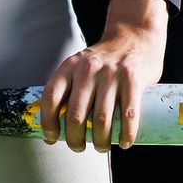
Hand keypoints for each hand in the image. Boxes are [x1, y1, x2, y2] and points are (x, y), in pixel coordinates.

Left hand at [39, 0, 168, 152]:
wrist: (134, 35)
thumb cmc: (103, 61)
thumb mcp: (79, 66)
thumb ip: (69, 91)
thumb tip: (53, 131)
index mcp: (69, 66)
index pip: (50, 98)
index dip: (48, 123)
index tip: (53, 138)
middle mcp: (88, 69)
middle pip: (75, 116)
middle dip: (75, 140)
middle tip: (79, 147)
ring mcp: (111, 73)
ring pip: (101, 120)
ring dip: (101, 142)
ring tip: (102, 147)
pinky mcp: (133, 79)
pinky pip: (128, 115)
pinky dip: (126, 135)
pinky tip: (125, 143)